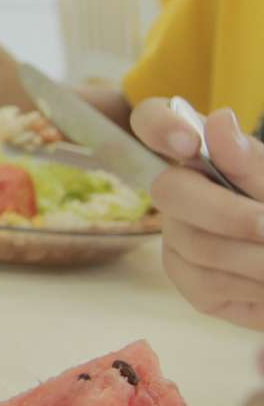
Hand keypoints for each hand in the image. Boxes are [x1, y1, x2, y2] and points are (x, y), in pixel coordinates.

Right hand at [135, 99, 263, 329]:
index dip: (159, 126)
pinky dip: (250, 286)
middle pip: (169, 190)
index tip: (189, 144)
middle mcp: (179, 190)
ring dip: (255, 258)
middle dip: (227, 213)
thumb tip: (220, 120)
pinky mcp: (185, 278)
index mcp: (200, 152)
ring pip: (196, 244)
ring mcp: (177, 235)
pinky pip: (205, 281)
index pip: (151, 120)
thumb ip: (250, 162)